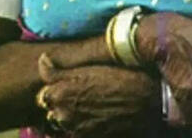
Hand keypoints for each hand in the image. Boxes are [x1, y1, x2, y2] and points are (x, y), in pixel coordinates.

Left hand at [37, 52, 157, 137]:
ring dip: (72, 119)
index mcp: (58, 95)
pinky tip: (98, 119)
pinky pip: (78, 134)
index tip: (68, 85)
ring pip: (65, 126)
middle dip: (62, 106)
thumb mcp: (88, 68)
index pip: (44, 95)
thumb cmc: (120, 79)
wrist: (149, 103)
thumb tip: (42, 61)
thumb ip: (57, 70)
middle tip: (81, 97)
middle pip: (53, 113)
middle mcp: (63, 117)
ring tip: (91, 108)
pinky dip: (84, 128)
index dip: (56, 89)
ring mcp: (77, 131)